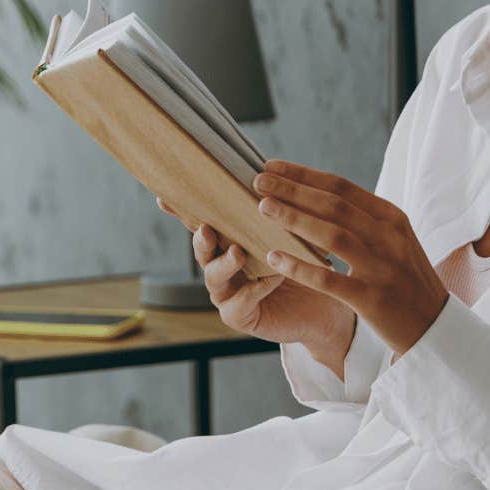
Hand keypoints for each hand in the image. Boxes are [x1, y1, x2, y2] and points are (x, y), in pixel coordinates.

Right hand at [155, 196, 354, 349]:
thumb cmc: (306, 264)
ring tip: (238, 253)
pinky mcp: (239, 316)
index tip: (164, 197)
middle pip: (201, 249)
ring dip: (225, 263)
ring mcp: (227, 292)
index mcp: (229, 240)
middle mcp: (221, 265)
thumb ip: (275, 212)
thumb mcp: (292, 233)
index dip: (181, 211)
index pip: (202, 222)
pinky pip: (238, 304)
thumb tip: (267, 173)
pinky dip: (253, 290)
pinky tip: (268, 280)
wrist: (325, 306)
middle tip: (207, 229)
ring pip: (214, 277)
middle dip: (200, 238)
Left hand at [249, 158, 449, 355]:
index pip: (341, 187)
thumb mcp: (393, 240)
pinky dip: (300, 266)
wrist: (436, 327)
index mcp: (391, 218)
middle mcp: (389, 237)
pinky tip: (274, 257)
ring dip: (294, 218)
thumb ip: (361, 219)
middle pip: (333, 205)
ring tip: (262, 208)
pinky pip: (329, 279)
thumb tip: (314, 195)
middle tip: (258, 181)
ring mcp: (382, 268)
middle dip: (292, 190)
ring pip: (332, 235)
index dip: (303, 175)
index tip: (272, 166)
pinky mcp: (373, 299)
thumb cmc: (405, 280)